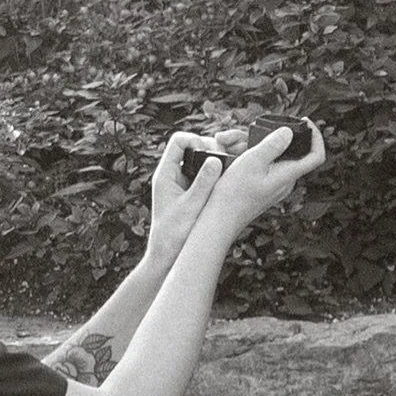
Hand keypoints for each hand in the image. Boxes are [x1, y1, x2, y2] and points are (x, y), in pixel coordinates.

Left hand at [145, 128, 237, 268]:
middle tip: (226, 158)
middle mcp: (173, 175)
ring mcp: (183, 184)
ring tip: (230, 168)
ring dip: (215, 161)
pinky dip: (216, 174)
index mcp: (165, 174)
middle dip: (210, 148)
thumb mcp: (191, 206)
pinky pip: (205, 176)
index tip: (211, 151)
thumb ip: (203, 183)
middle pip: (192, 147)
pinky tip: (228, 181)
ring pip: (200, 161)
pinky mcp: (192, 193)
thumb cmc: (173, 234)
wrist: (168, 256)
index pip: (178, 141)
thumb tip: (215, 160)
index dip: (195, 140)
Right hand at [204, 118, 324, 234]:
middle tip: (244, 131)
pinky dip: (246, 154)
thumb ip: (272, 145)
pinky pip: (260, 163)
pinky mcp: (263, 185)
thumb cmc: (234, 194)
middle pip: (285, 149)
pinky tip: (230, 152)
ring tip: (226, 141)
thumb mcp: (252, 162)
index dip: (316, 137)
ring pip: (268, 154)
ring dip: (249, 144)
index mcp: (288, 175)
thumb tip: (289, 132)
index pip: (316, 156)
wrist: (219, 219)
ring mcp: (274, 183)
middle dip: (265, 136)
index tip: (305, 122)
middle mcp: (285, 180)